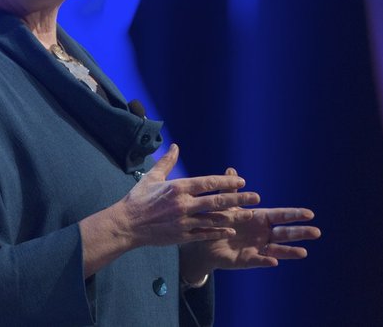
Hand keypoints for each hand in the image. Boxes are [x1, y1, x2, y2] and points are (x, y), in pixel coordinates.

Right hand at [115, 144, 261, 247]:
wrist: (126, 225)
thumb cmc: (138, 199)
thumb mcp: (152, 177)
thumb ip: (167, 162)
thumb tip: (175, 146)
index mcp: (178, 188)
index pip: (208, 183)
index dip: (226, 182)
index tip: (241, 181)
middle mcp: (183, 204)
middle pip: (216, 200)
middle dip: (238, 199)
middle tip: (255, 197)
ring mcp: (183, 221)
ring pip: (214, 219)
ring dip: (234, 216)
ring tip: (249, 214)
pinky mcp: (181, 235)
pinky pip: (205, 234)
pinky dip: (219, 231)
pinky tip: (231, 229)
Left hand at [179, 167, 320, 282]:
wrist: (205, 242)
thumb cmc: (219, 221)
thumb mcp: (225, 205)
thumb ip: (230, 191)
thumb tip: (230, 170)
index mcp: (260, 218)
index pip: (281, 216)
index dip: (294, 215)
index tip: (310, 214)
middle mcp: (263, 234)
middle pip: (284, 233)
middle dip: (300, 232)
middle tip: (317, 232)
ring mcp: (258, 248)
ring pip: (277, 250)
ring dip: (290, 251)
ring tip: (304, 252)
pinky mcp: (248, 260)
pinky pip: (258, 261)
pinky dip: (266, 261)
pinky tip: (274, 262)